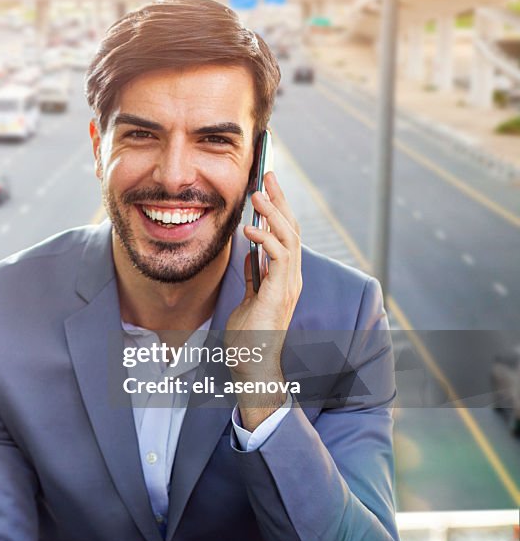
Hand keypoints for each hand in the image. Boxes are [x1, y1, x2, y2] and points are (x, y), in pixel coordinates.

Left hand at [224, 172, 302, 427]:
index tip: (267, 185)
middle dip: (280, 200)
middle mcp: (292, 277)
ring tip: (257, 195)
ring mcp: (289, 285)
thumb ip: (254, 276)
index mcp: (285, 276)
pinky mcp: (279, 294)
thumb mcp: (249, 298)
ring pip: (289, 239)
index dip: (278, 208)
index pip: (286, 233)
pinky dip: (265, 240)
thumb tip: (250, 255)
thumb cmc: (249, 337)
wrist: (252, 365)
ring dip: (273, 214)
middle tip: (267, 175)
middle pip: (292, 229)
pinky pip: (278, 259)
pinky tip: (249, 228)